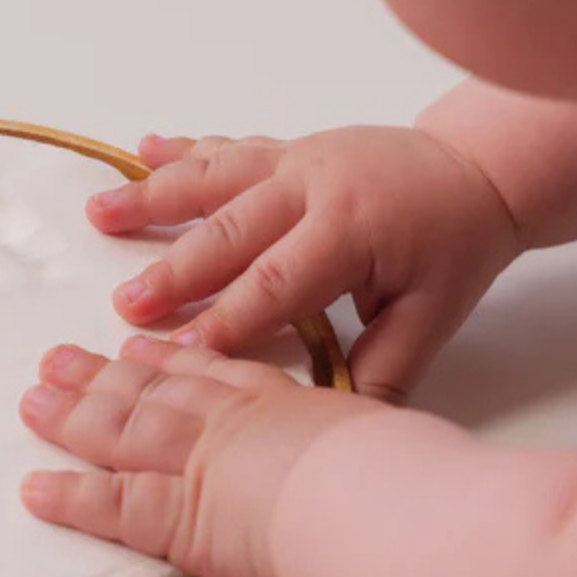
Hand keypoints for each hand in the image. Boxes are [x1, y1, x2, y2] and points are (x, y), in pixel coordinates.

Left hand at [20, 337, 377, 576]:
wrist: (378, 504)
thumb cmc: (397, 478)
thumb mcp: (386, 445)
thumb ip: (367, 446)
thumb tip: (385, 461)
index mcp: (280, 402)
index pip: (214, 373)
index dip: (171, 358)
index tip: (139, 346)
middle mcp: (228, 422)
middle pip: (152, 390)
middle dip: (102, 374)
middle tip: (58, 358)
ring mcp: (196, 463)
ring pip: (122, 429)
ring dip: (75, 414)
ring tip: (34, 400)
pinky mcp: (175, 515)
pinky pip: (110, 504)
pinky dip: (70, 497)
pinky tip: (35, 490)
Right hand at [88, 129, 522, 399]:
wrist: (478, 169)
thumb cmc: (453, 248)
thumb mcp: (433, 317)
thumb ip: (384, 370)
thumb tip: (340, 427)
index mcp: (350, 231)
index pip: (276, 284)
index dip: (226, 321)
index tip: (179, 355)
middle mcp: (314, 186)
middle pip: (231, 232)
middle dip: (174, 271)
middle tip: (125, 307)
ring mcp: (296, 160)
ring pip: (214, 178)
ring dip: (153, 197)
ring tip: (97, 216)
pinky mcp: (288, 149)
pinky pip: (226, 148)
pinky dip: (180, 152)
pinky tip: (138, 152)